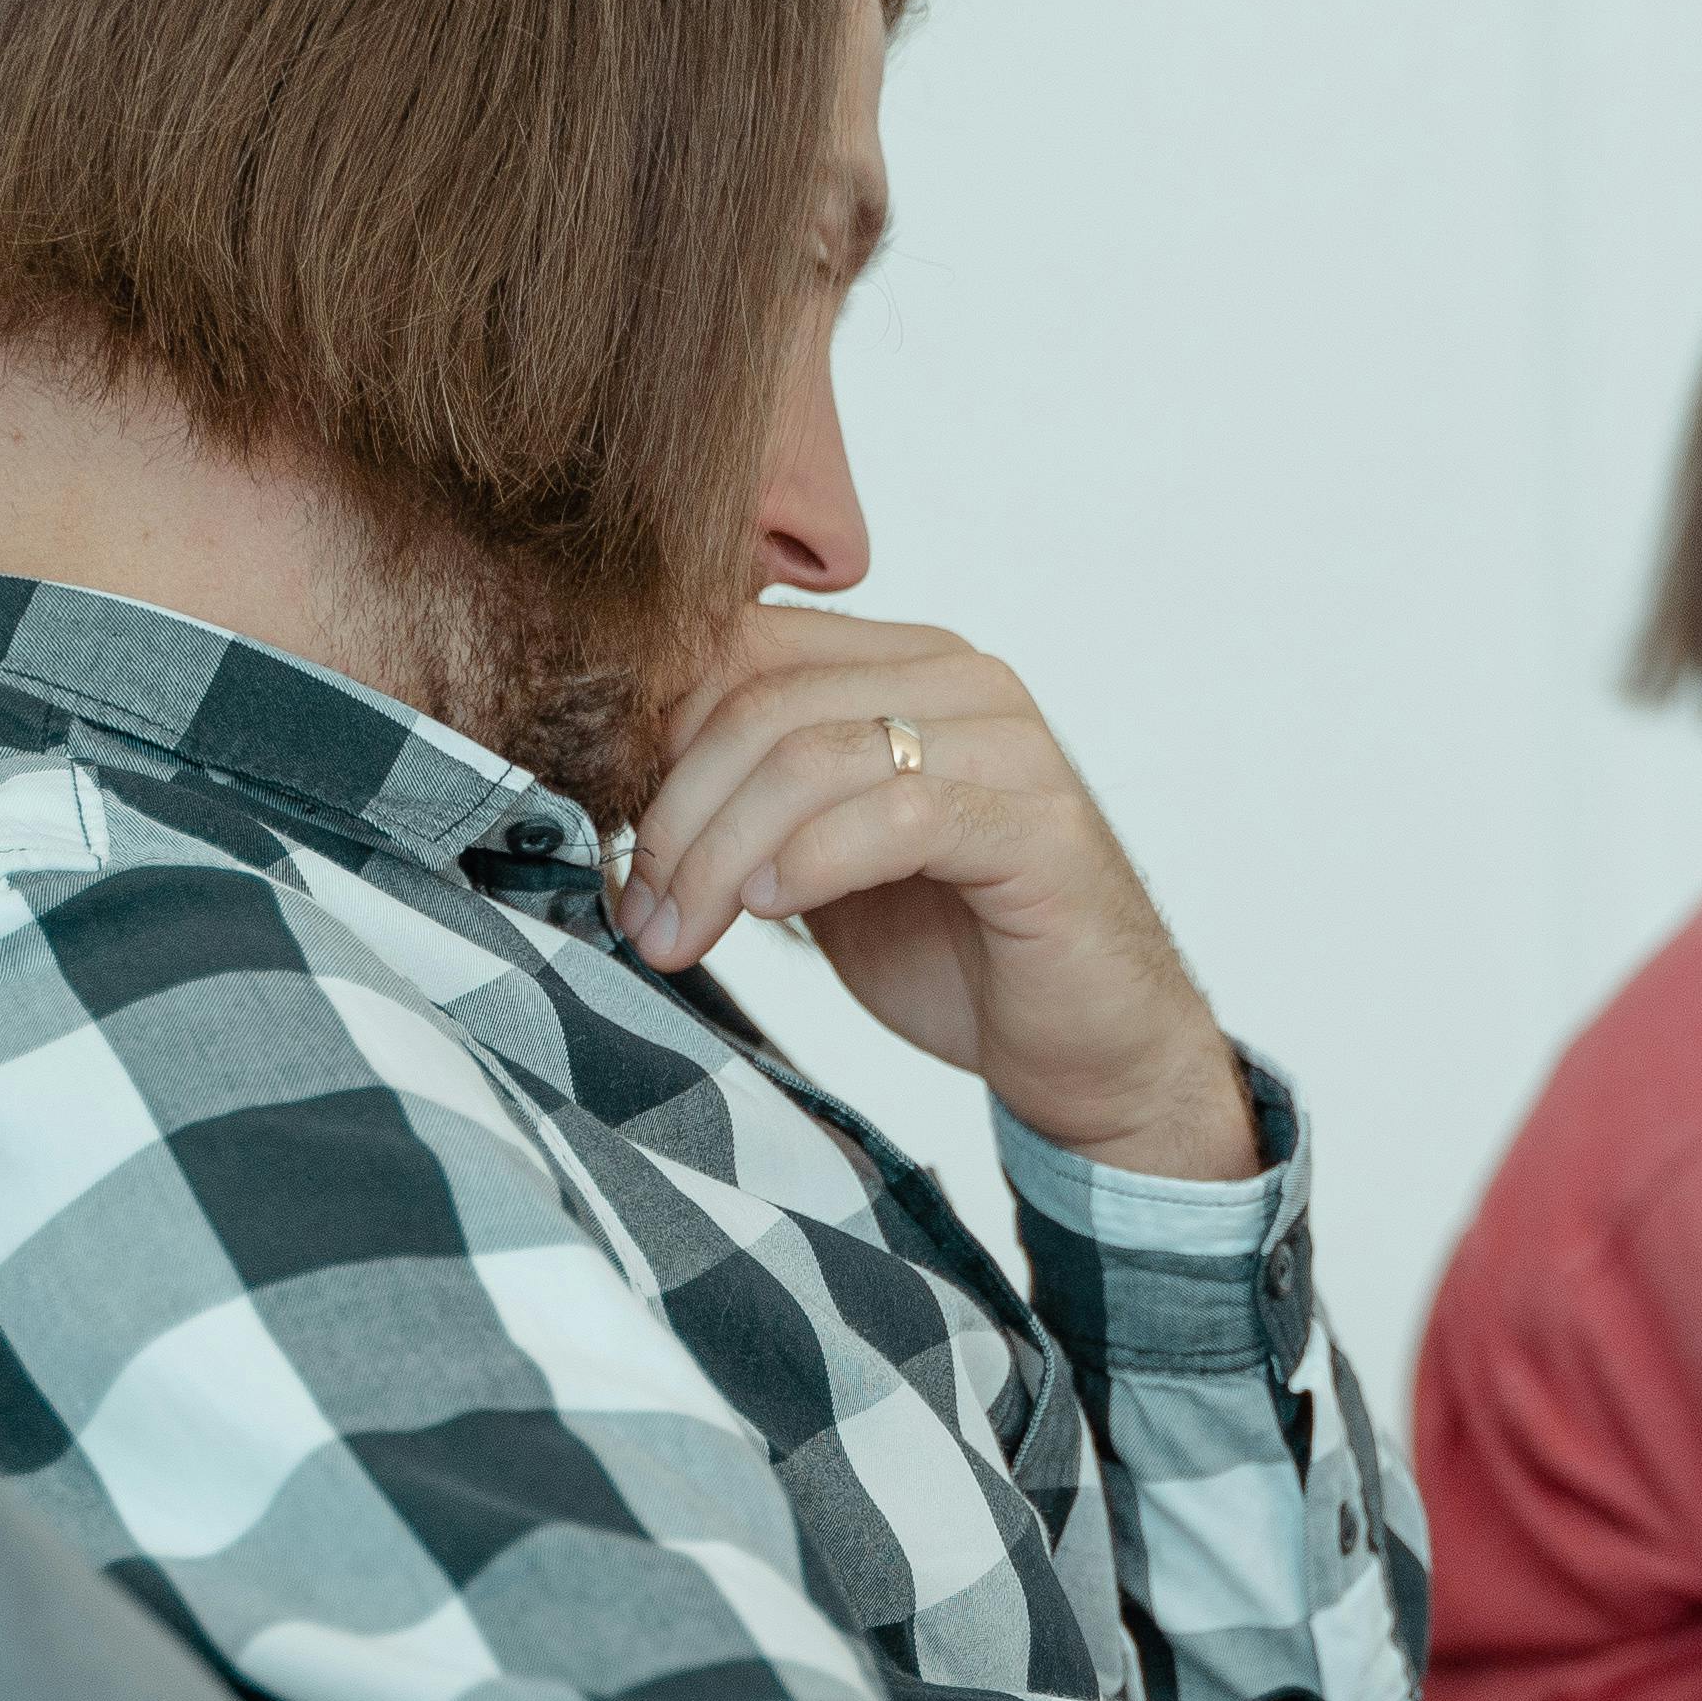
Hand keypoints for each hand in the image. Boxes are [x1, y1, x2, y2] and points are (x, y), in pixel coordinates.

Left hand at [619, 603, 1255, 1181]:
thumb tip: (614, 784)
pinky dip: (814, 861)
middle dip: (675, 814)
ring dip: (720, 852)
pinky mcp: (1040, 827)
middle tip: (638, 912)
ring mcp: (1010, 746)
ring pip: (817, 755)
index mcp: (905, 664)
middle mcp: (962, 681)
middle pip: (763, 702)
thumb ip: (751, 800)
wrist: (1091, 1050)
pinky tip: (768, 908)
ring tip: (680, 933)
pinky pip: (901, 816)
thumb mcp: (821, 859)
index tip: (610, 843)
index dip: (653, 739)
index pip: (742, 650)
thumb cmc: (955, 952)